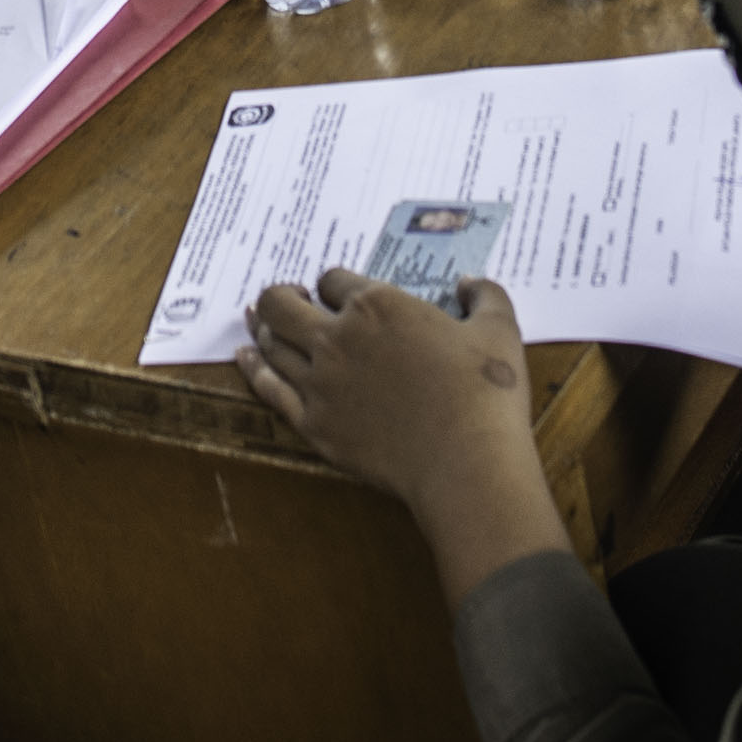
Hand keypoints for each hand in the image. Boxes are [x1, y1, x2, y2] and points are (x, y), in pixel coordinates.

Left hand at [238, 268, 541, 516]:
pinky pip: (268, 389)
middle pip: (282, 304)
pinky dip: (252, 368)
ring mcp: (320, 384)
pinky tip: (243, 358)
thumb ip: (484, 295)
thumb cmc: (485, 394)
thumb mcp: (498, 329)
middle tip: (288, 298)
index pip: (333, 279)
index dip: (335, 284)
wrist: (466, 463)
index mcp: (377, 306)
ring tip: (261, 322)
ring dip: (263, 327)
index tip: (342, 295)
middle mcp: (337, 338)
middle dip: (281, 296)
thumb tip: (469, 284)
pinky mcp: (314, 425)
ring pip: (271, 344)